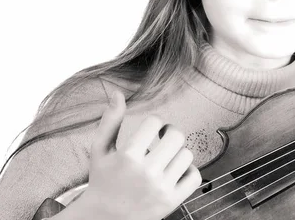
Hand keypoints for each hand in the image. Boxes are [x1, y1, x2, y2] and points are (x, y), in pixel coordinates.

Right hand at [77, 90, 201, 219]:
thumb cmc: (102, 180)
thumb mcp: (100, 150)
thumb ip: (110, 121)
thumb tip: (118, 93)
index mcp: (128, 157)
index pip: (155, 122)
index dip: (154, 123)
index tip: (149, 130)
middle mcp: (146, 173)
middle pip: (176, 136)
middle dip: (170, 133)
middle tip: (163, 138)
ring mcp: (161, 189)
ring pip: (187, 155)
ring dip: (178, 152)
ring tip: (165, 156)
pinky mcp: (172, 202)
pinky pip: (195, 176)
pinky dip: (188, 170)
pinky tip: (174, 170)